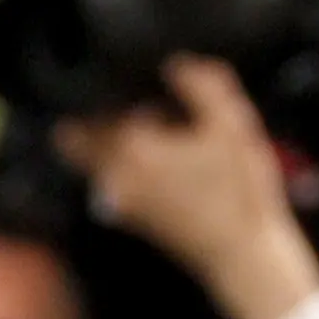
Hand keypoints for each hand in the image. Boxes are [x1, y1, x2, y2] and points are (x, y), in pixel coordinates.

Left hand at [57, 56, 318, 318]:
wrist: (242, 255)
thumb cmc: (239, 191)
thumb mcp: (232, 125)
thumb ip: (203, 86)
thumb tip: (177, 64)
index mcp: (131, 146)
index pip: (91, 107)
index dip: (110, 91)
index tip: (136, 87)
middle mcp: (114, 173)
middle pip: (75, 137)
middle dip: (99, 119)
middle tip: (139, 110)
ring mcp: (120, 199)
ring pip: (95, 161)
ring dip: (115, 145)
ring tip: (161, 138)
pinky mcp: (133, 218)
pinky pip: (114, 182)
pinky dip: (131, 169)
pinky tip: (172, 167)